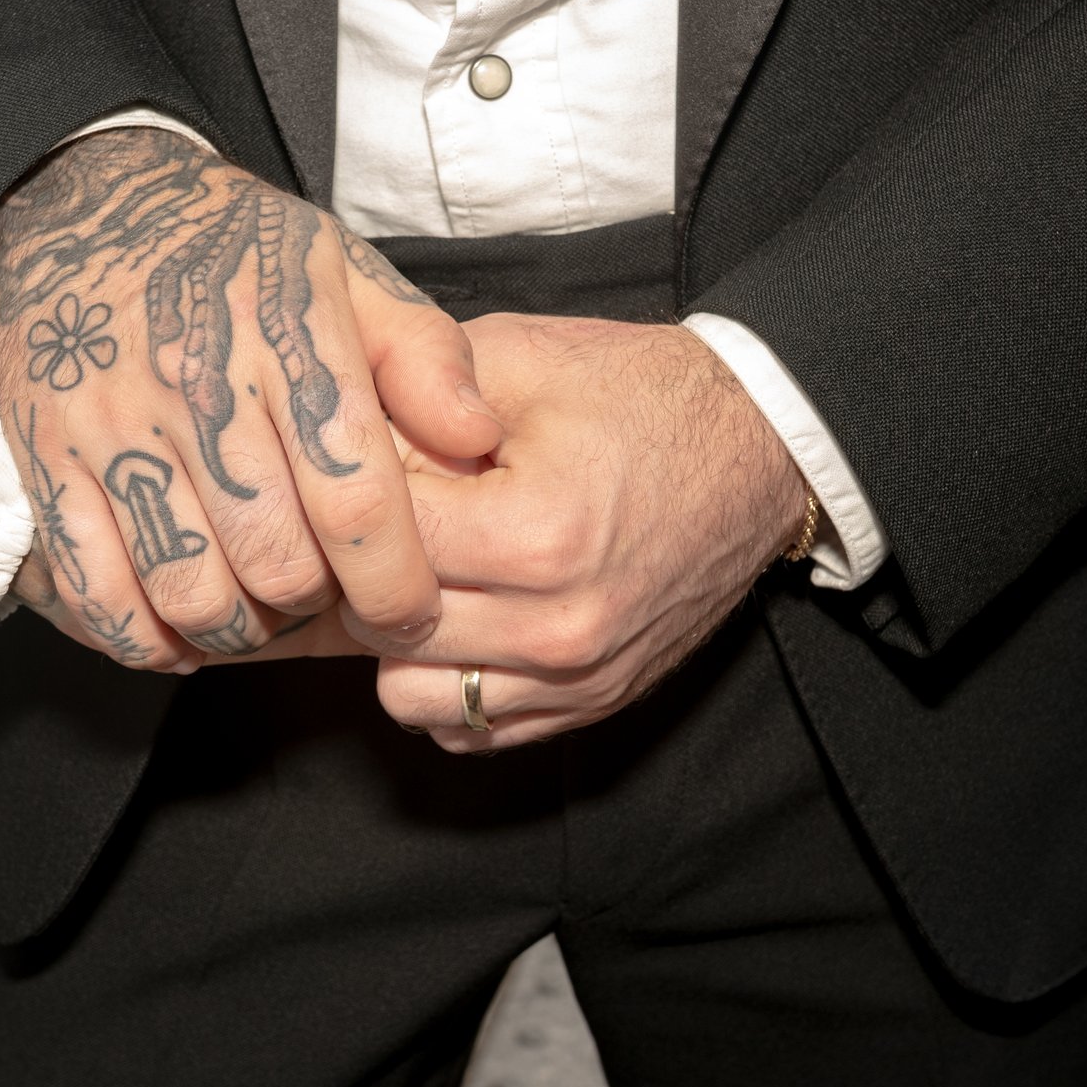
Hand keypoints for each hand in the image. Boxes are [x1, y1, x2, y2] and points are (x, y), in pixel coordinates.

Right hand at [0, 126, 499, 668]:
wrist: (85, 202)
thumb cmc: (235, 250)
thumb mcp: (346, 269)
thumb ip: (424, 355)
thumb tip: (478, 438)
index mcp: (284, 339)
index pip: (355, 500)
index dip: (395, 582)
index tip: (413, 614)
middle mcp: (196, 387)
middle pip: (277, 562)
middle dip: (322, 608)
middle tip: (332, 601)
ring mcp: (112, 428)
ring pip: (190, 592)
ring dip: (241, 631)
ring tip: (263, 610)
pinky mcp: (46, 460)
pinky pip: (98, 593)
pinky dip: (145, 638)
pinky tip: (180, 627)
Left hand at [354, 313, 806, 750]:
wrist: (756, 445)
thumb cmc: (636, 394)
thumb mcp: (517, 356)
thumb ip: (413, 396)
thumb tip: (329, 452)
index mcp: (538, 532)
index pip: (379, 546)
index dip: (358, 498)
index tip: (372, 468)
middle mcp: (559, 624)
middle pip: (381, 627)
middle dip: (368, 569)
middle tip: (393, 520)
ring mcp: (577, 677)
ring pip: (408, 697)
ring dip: (399, 640)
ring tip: (428, 574)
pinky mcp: (592, 704)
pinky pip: (468, 730)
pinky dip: (447, 684)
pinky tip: (464, 620)